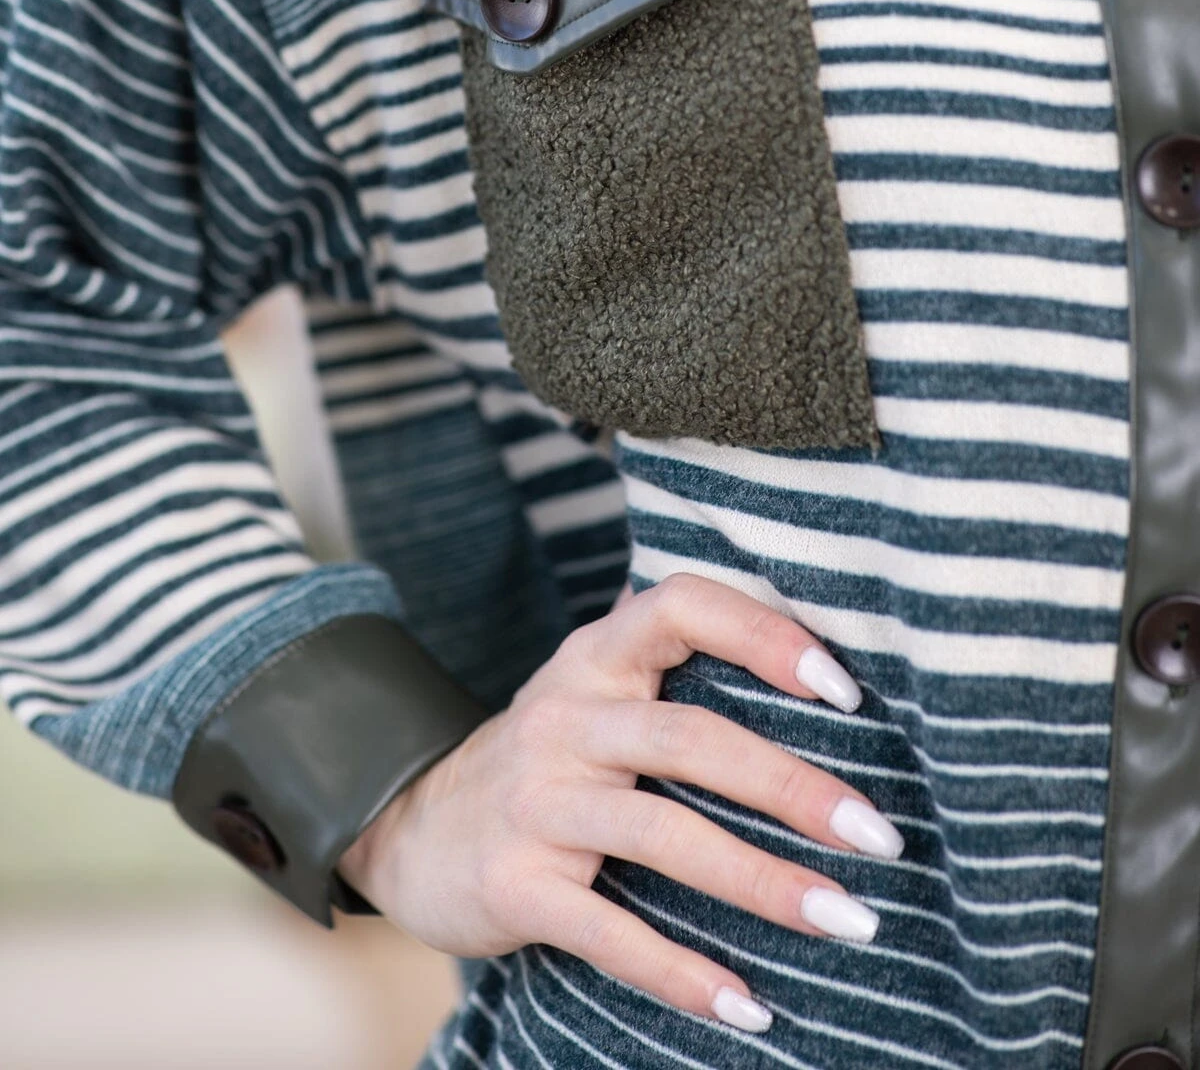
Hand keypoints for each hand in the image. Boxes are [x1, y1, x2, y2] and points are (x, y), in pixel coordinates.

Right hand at [338, 572, 902, 1034]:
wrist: (407, 827)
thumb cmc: (546, 758)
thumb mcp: (594, 691)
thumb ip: (674, 667)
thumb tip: (818, 663)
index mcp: (597, 659)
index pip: (680, 607)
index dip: (762, 634)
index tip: (844, 688)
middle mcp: (564, 718)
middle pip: (690, 737)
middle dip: (792, 787)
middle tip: (879, 835)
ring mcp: (535, 802)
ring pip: (662, 835)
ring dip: (763, 881)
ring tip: (849, 918)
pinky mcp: (513, 885)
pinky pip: (610, 933)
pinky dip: (683, 972)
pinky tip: (748, 1004)